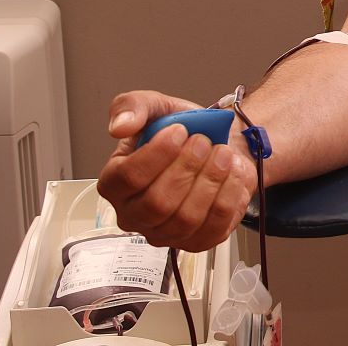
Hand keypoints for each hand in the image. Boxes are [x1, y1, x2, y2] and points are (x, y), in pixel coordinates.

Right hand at [97, 90, 256, 251]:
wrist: (217, 146)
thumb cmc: (183, 133)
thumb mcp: (156, 108)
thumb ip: (132, 107)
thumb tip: (119, 127)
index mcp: (115, 183)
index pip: (127, 179)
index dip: (157, 154)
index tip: (180, 131)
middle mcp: (135, 215)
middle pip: (157, 203)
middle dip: (188, 167)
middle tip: (204, 142)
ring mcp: (166, 233)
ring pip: (187, 218)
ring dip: (211, 179)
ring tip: (222, 153)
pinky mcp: (198, 241)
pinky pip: (215, 226)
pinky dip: (230, 195)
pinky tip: (232, 173)